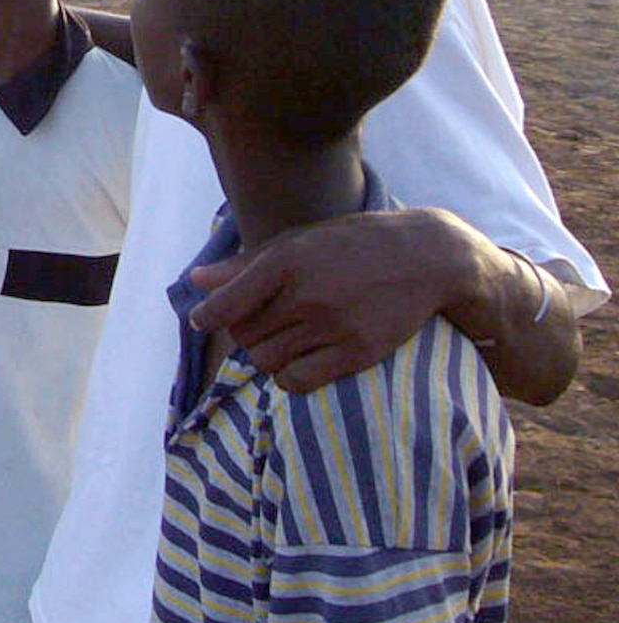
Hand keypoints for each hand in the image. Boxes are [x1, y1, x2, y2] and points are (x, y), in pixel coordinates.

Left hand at [189, 207, 466, 392]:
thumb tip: (196, 280)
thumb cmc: (353, 244)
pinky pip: (297, 380)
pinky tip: (300, 359)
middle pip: (245, 334)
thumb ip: (244, 265)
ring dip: (266, 353)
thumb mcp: (299, 241)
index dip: (207, 316)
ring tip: (283, 337)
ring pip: (266, 360)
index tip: (203, 320)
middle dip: (244, 331)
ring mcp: (333, 326)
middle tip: (262, 320)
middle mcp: (306, 295)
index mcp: (286, 261)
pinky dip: (288, 375)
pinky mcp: (357, 352)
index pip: (226, 303)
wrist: (428, 257)